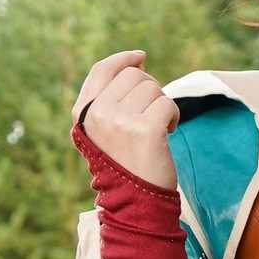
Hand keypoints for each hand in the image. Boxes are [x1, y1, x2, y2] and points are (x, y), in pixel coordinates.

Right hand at [72, 50, 179, 190]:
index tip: (141, 57)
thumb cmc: (126, 165)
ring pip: (152, 88)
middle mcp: (98, 114)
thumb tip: (137, 63)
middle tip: (152, 116)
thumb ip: (111, 99)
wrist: (137, 201)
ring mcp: (119, 121)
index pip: (102, 70)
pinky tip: (167, 133)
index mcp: (84, 113)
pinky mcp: (144, 129)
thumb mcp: (106, 132)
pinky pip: (167, 104)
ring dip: (162, 106)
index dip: (123, 59)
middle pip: (134, 76)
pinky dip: (173, 117)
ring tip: (157, 130)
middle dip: (150, 91)